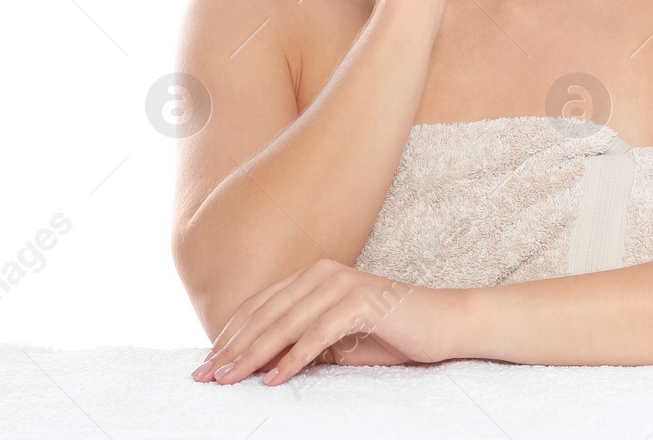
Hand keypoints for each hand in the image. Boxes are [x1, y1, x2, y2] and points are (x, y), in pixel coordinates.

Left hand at [191, 257, 459, 385]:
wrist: (444, 324)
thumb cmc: (389, 335)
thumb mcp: (336, 342)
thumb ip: (300, 344)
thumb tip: (258, 366)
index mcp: (312, 276)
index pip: (260, 306)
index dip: (231, 336)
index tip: (208, 365)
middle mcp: (321, 273)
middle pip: (266, 315)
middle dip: (233, 348)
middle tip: (208, 377)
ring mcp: (340, 284)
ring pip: (285, 323)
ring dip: (254, 355)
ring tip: (231, 380)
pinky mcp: (360, 301)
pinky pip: (317, 334)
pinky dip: (293, 359)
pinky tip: (274, 379)